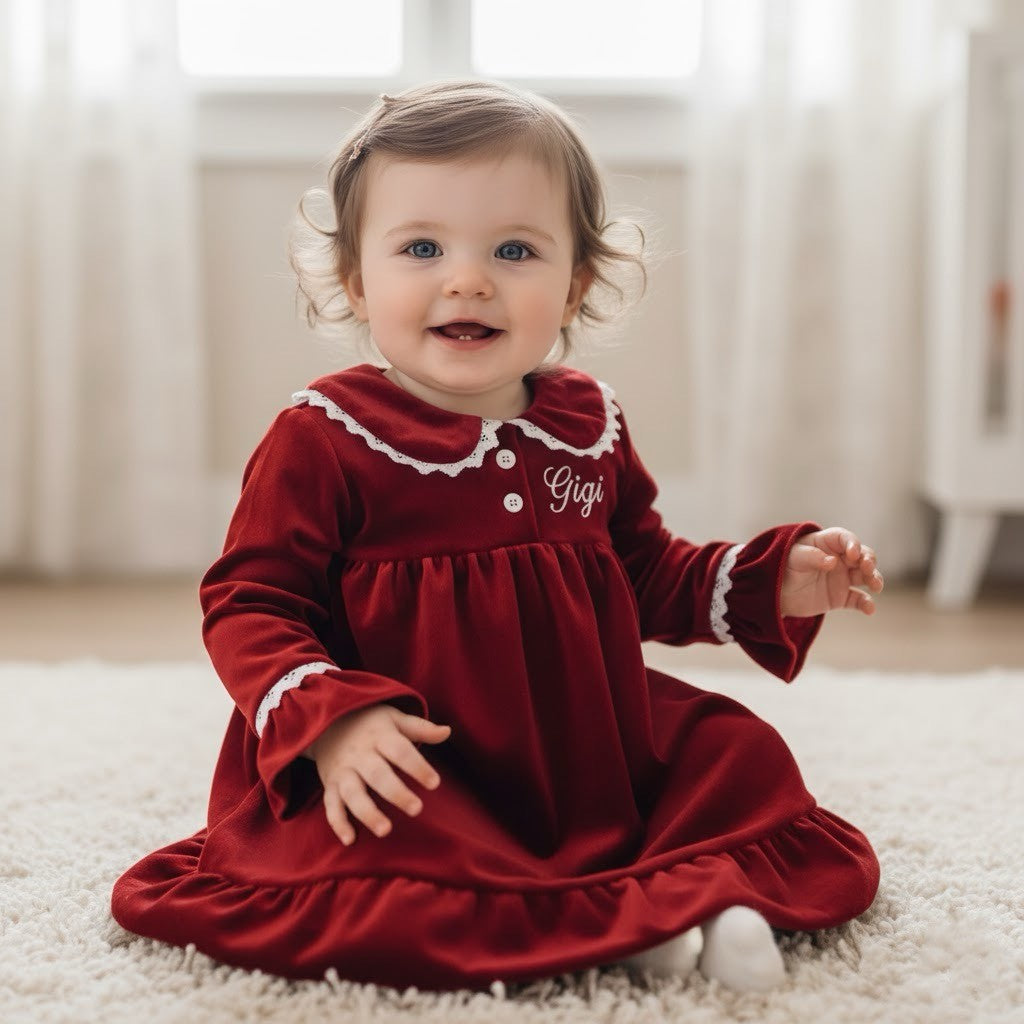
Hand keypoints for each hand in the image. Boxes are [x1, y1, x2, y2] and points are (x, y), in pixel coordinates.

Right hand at [306, 704, 451, 845]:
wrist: (328, 722)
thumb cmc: (370, 724)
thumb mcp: (394, 718)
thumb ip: (420, 727)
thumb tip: (447, 731)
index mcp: (379, 736)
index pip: (400, 751)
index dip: (417, 766)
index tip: (435, 783)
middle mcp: (360, 754)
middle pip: (377, 774)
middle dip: (396, 793)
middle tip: (416, 809)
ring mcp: (343, 771)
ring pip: (353, 793)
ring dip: (368, 813)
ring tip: (385, 830)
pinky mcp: (330, 784)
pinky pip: (331, 805)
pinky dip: (338, 823)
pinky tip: (350, 840)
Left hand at [780, 527, 883, 617]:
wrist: (775, 593)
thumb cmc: (782, 567)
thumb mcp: (793, 558)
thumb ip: (812, 557)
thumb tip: (832, 561)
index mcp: (826, 543)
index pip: (845, 538)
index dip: (853, 544)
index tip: (853, 554)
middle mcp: (839, 559)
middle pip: (862, 556)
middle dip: (869, 560)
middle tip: (867, 568)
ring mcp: (842, 578)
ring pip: (865, 576)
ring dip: (874, 579)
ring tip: (876, 586)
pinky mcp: (841, 597)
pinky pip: (858, 600)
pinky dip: (866, 604)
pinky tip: (869, 609)